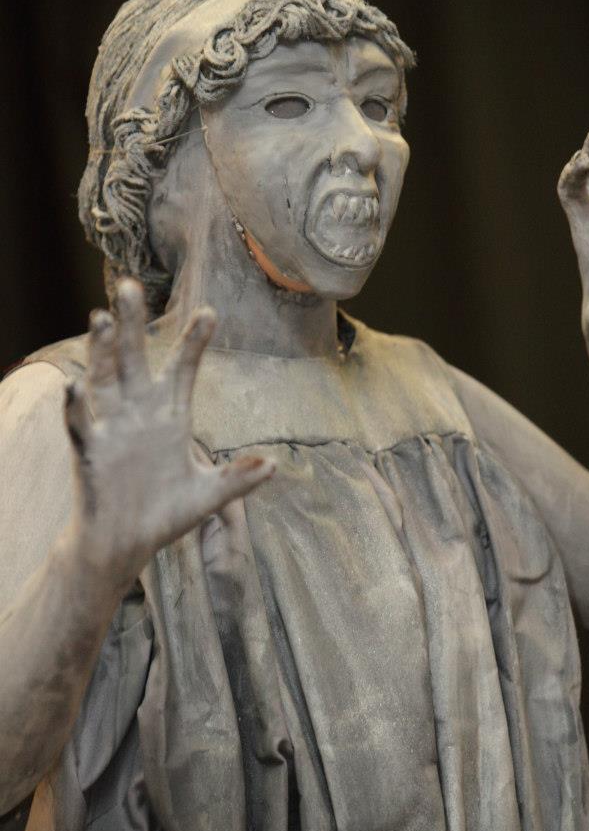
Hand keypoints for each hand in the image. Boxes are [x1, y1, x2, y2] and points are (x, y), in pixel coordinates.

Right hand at [64, 278, 273, 588]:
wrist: (125, 545)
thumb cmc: (164, 516)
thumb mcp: (209, 497)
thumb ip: (238, 479)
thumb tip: (273, 465)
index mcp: (171, 416)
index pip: (183, 369)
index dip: (194, 341)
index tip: (209, 313)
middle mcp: (140, 413)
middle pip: (136, 359)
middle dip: (134, 324)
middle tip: (129, 284)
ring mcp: (113, 428)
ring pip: (105, 380)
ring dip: (102, 351)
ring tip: (102, 318)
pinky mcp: (91, 451)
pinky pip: (81, 424)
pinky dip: (76, 406)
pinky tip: (74, 385)